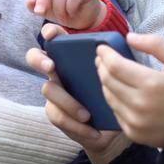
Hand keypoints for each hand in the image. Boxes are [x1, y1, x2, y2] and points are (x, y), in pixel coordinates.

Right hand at [26, 23, 129, 163]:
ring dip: (67, 102)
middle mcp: (57, 69)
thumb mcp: (117, 75)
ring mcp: (54, 90)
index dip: (50, 32)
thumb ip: (115, 60)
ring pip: (48, 89)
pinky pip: (57, 115)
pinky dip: (76, 125)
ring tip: (86, 115)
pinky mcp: (55, 111)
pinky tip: (93, 131)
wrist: (114, 125)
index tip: (53, 35)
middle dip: (40, 59)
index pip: (53, 36)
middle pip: (35, 57)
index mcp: (71, 55)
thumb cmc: (115, 92)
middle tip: (51, 66)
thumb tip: (128, 44)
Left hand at [27, 0, 105, 29]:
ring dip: (59, 9)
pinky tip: (72, 13)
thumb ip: (46, 25)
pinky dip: (70, 8)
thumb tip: (47, 34)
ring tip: (63, 17)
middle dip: (42, 0)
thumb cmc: (64, 12)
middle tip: (40, 13)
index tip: (31, 4)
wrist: (86, 16)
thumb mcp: (51, 17)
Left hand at [97, 32, 163, 148]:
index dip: (105, 54)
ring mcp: (134, 121)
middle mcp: (139, 104)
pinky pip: (115, 112)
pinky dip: (114, 99)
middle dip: (102, 66)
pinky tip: (119, 92)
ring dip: (106, 82)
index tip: (102, 47)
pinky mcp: (133, 133)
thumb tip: (130, 37)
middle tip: (102, 58)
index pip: (115, 66)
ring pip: (108, 96)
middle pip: (107, 80)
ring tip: (109, 72)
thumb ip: (156, 45)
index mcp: (151, 84)